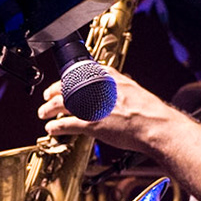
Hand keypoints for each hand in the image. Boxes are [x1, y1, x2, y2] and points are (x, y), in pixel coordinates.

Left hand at [38, 70, 169, 154]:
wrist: (157, 126)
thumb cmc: (150, 112)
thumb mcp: (134, 89)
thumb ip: (122, 86)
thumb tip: (119, 83)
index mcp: (110, 78)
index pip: (82, 72)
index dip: (68, 78)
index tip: (62, 83)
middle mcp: (99, 89)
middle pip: (67, 86)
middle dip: (53, 91)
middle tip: (47, 96)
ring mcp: (95, 106)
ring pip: (62, 103)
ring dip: (49, 108)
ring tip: (43, 113)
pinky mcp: (93, 124)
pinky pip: (67, 124)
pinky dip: (56, 126)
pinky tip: (51, 128)